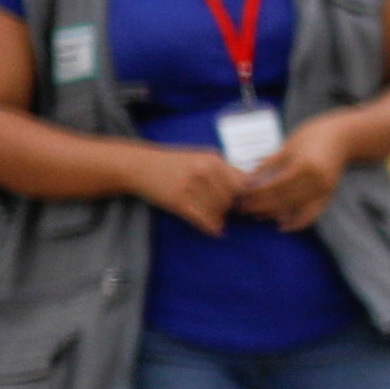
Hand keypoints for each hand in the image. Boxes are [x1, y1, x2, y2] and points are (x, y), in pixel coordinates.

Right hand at [131, 146, 248, 235]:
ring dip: (220, 219)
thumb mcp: (200, 157)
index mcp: (213, 159)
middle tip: (228, 214)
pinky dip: (210, 228)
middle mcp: (204, 171)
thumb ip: (222, 169)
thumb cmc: (173, 162)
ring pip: (217, 211)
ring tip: (219, 222)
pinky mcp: (177, 201)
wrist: (139, 165)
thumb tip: (249, 185)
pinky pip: (202, 219)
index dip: (245, 195)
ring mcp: (190, 186)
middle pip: (230, 199)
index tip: (241, 202)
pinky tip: (214, 231)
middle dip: (231, 209)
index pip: (242, 183)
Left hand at [229, 136, 346, 230]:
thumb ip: (270, 163)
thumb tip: (248, 180)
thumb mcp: (288, 146)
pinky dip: (298, 222)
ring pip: (295, 208)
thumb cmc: (312, 136)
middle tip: (242, 208)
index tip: (241, 196)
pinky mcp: (328, 194)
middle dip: (260, 205)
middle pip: (283, 199)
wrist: (343, 137)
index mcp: (304, 165)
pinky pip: (312, 213)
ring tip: (256, 215)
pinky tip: (283, 226)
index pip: (275, 185)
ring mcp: (324, 189)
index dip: (256, 193)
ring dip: (274, 214)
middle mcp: (316, 180)